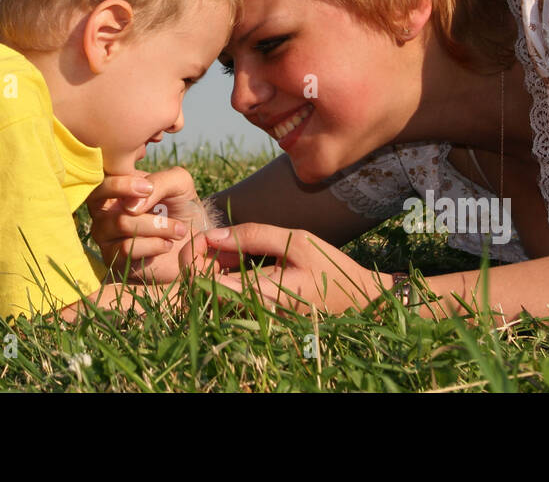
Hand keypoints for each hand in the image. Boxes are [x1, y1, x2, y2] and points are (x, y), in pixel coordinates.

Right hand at [87, 166, 211, 282]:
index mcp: (117, 183)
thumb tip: (130, 207)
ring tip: (179, 230)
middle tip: (162, 204)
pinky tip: (167, 244)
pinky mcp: (112, 257)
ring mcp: (104, 232)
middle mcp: (104, 206)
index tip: (148, 187)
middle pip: (100, 194)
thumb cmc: (182, 207)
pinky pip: (126, 247)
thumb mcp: (178, 183)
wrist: (194, 241)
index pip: (101, 172)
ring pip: (120, 223)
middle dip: (135, 197)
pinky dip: (153, 245)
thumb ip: (158, 182)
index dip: (117, 177)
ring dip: (157, 226)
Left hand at [202, 223, 391, 314]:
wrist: (355, 299)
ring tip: (232, 245)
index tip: (207, 235)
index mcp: (256, 295)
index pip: (199, 282)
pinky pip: (224, 294)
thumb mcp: (295, 241)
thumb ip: (253, 236)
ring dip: (211, 264)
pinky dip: (223, 273)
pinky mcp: (253, 313)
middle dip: (199, 258)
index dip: (193, 255)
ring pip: (209, 291)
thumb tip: (213, 234)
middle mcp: (249, 311)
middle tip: (217, 237)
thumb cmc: (329, 268)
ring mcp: (250, 315)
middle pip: (199, 288)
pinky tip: (238, 257)